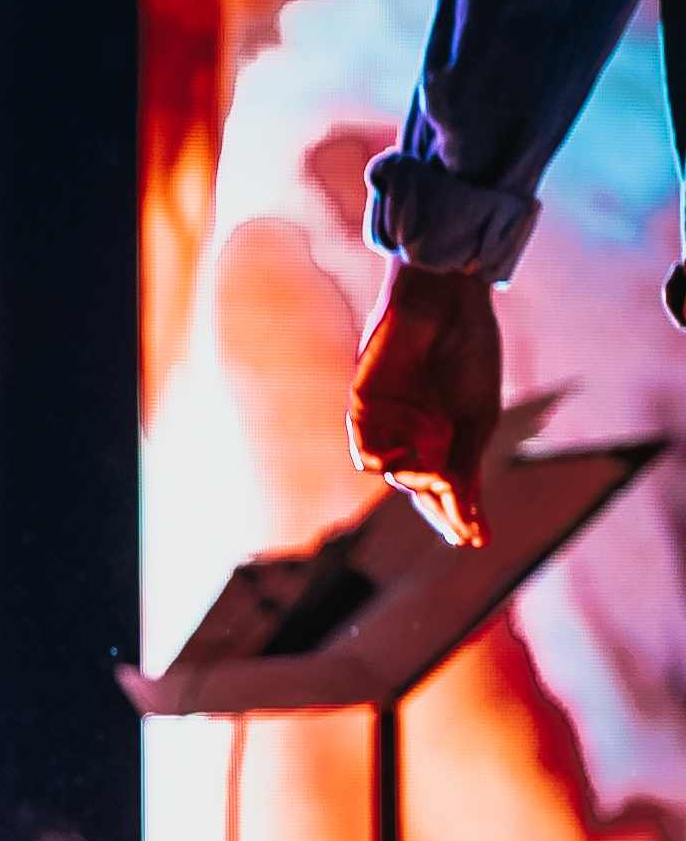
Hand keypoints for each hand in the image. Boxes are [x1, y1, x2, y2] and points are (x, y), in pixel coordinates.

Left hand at [349, 261, 502, 551]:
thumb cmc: (468, 353)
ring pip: (394, 474)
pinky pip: (366, 452)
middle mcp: (416, 432)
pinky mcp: (363, 407)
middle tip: (459, 535)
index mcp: (447, 434)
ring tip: (440, 479)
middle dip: (440, 512)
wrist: (444, 301)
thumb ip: (466, 469)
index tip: (476, 540)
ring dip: (416, 484)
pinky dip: (386, 464)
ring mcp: (388, 421)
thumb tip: (469, 523)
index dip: (459, 514)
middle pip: (421, 487)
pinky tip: (407, 463)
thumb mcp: (476, 419)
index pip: (448, 487)